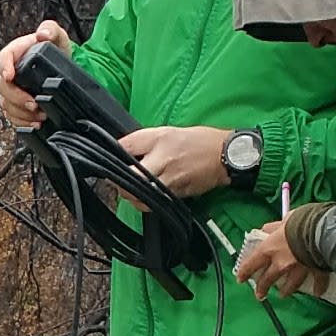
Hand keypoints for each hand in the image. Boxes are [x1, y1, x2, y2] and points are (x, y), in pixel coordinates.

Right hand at [0, 20, 71, 127]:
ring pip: (6, 104)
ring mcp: (10, 90)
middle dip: (16, 98)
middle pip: (2, 87)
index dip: (4, 67)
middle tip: (33, 103)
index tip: (10, 76)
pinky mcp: (15, 105)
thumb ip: (51, 30)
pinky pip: (12, 116)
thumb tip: (43, 34)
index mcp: (14, 53)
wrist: (60, 67)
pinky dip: (22, 122)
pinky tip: (35, 124)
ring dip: (21, 113)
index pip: (3, 58)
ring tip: (40, 116)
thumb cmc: (55, 49)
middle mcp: (8, 73)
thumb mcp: (57, 36)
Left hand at [115, 125, 233, 199]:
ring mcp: (169, 183)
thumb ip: (138, 141)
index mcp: (159, 143)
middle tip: (118, 178)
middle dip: (119, 182)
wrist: (224, 156)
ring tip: (131, 186)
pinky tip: (145, 193)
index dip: (113, 159)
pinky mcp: (176, 196)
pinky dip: (144, 201)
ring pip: (138, 196)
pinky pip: (152, 203)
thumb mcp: (165, 132)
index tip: (110, 162)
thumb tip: (117, 148)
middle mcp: (163, 163)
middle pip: (129, 180)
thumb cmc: (197, 141)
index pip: (125, 150)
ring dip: (130, 194)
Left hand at [232, 221, 321, 300]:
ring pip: (291, 284)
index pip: (253, 262)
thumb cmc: (300, 221)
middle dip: (263, 288)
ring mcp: (299, 269)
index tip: (240, 278)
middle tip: (260, 295)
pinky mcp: (316, 270)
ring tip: (284, 295)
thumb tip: (267, 229)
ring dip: (286, 290)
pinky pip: (317, 281)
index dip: (245, 271)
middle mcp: (282, 262)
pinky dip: (318, 286)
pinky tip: (318, 292)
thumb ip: (275, 227)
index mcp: (271, 248)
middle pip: (269, 278)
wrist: (321, 230)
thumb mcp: (284, 219)